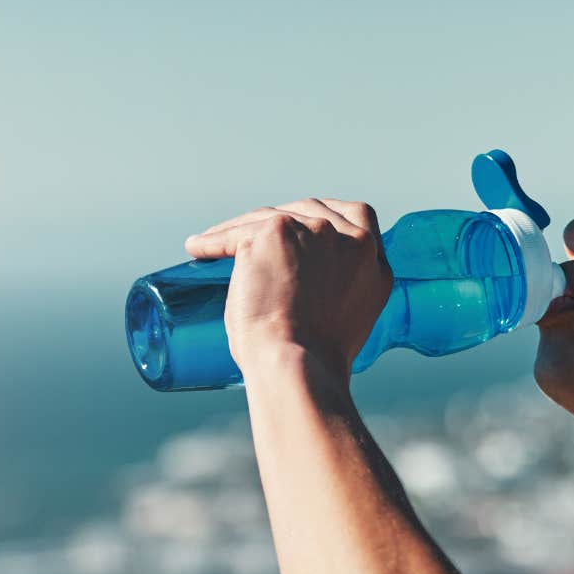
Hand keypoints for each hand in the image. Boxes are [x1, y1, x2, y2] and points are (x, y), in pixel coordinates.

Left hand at [183, 198, 392, 383]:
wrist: (296, 364)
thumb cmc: (312, 361)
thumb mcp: (345, 319)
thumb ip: (338, 291)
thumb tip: (303, 285)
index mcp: (375, 265)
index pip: (357, 219)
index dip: (327, 219)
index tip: (304, 226)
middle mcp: (352, 242)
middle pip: (312, 208)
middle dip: (282, 217)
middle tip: (254, 236)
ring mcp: (315, 232)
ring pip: (270, 217)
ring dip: (240, 230)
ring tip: (213, 245)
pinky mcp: (276, 232)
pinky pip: (237, 233)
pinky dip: (213, 241)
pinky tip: (198, 248)